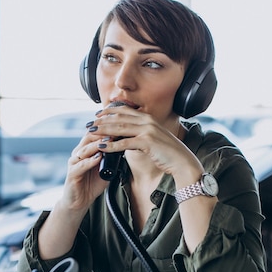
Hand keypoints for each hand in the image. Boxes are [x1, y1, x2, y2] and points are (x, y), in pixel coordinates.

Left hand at [89, 105, 203, 184]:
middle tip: (89, 124)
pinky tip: (102, 147)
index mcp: (148, 118)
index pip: (124, 110)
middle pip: (119, 117)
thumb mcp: (152, 138)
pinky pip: (125, 142)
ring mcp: (147, 130)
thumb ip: (140, 133)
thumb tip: (126, 133)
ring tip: (91, 133)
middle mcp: (147, 121)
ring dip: (104, 130)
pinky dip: (112, 145)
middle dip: (102, 120)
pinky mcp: (147, 142)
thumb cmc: (167, 152)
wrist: (182, 161)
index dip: (109, 111)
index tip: (97, 115)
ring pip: (120, 128)